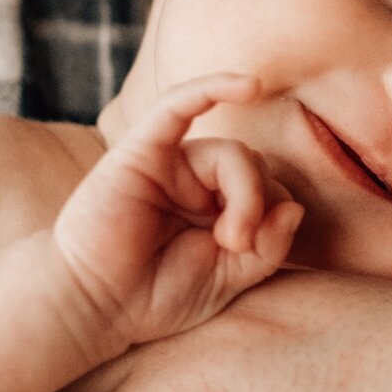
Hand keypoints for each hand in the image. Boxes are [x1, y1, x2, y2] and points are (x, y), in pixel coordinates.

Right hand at [53, 74, 301, 348]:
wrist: (95, 307)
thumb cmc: (155, 297)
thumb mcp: (228, 279)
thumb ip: (267, 247)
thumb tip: (296, 207)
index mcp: (214, 206)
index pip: (266, 188)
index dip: (275, 214)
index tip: (254, 251)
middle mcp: (193, 180)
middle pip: (252, 165)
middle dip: (259, 203)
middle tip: (238, 244)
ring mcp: (168, 163)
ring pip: (230, 152)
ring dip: (246, 191)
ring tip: (229, 237)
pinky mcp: (141, 151)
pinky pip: (179, 104)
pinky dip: (213, 87)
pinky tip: (250, 84)